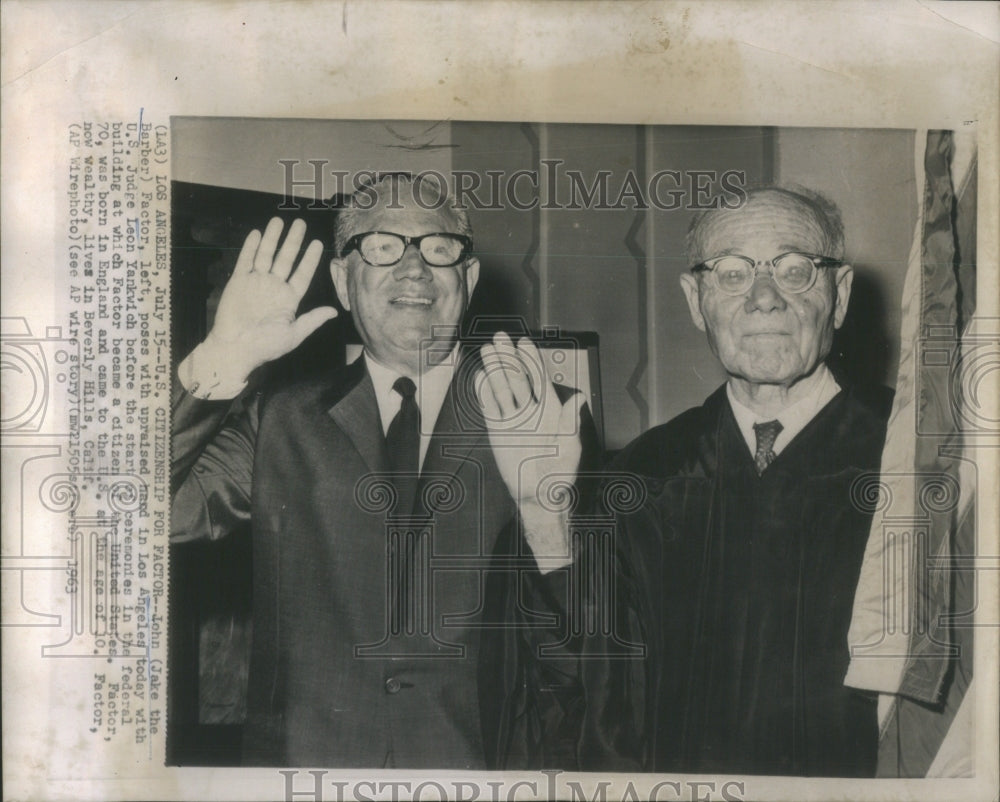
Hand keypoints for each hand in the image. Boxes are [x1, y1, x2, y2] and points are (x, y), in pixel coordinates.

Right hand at [206, 217, 336, 377]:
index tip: (317, 243)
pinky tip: (257, 234)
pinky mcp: (238, 282)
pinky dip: (250, 247)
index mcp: (288, 299)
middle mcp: (273, 288)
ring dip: (272, 238)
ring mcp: (256, 283)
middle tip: (300, 223)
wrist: (234, 349)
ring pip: (266, 255)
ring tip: (279, 221)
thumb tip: (334, 312)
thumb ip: (312, 320)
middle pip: (285, 259)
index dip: (310, 259)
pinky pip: (245, 261)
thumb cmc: (264, 347)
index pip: (303, 274)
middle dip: (293, 241)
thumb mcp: (293, 335)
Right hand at [477, 333, 585, 567]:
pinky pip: (489, 408)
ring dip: (495, 369)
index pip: (539, 379)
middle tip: (499, 337)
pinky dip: (484, 392)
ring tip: (487, 350)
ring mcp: (513, 420)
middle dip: (508, 357)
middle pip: (517, 378)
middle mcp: (531, 412)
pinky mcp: (498, 431)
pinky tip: (480, 376)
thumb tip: (579, 398)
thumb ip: (570, 422)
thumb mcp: (569, 448)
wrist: (537, 496)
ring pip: (502, 388)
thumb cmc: (559, 475)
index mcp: (550, 411)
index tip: (523, 342)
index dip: (531, 360)